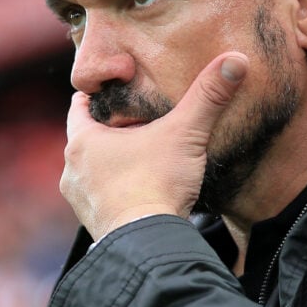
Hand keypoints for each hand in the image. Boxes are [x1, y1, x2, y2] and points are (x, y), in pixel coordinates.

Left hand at [60, 52, 248, 240]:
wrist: (148, 245)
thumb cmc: (156, 185)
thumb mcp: (185, 134)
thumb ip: (208, 97)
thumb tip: (235, 61)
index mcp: (82, 142)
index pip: (79, 109)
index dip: (92, 98)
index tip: (104, 92)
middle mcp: (72, 172)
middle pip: (86, 141)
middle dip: (107, 133)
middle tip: (131, 124)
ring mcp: (80, 202)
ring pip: (92, 173)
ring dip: (111, 166)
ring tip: (137, 159)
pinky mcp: (95, 226)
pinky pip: (103, 200)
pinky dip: (117, 193)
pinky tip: (140, 192)